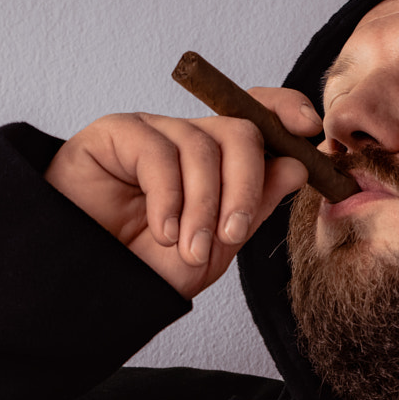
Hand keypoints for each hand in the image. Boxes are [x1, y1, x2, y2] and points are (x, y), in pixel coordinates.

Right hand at [44, 89, 320, 298]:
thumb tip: (295, 164)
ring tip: (186, 248)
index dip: (284, 111)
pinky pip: (158, 151)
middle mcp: (187, 140)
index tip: (309, 130)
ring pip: (202, 145)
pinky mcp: (115, 134)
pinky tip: (160, 230)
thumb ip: (253, 207)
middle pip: (240, 130)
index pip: (257, 116)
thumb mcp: (215, 249)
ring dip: (202, 206)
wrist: (89, 288)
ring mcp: (152, 134)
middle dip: (245, 185)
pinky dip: (168, 197)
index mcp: (217, 162)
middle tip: (230, 235)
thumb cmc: (143, 271)